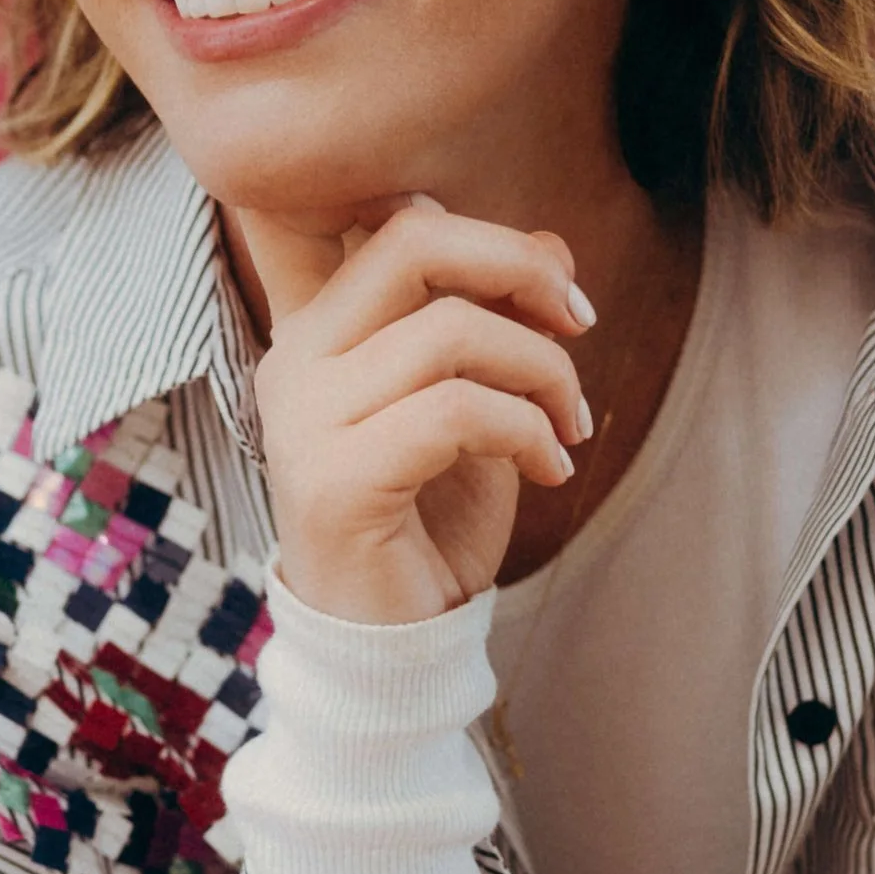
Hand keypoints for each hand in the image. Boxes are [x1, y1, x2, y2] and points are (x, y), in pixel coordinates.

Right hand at [232, 197, 593, 621]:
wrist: (390, 648)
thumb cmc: (429, 524)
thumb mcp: (481, 405)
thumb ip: (501, 322)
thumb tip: (554, 243)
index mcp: (318, 332)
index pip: (392, 225)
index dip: (490, 239)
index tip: (555, 297)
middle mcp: (294, 361)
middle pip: (411, 244)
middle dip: (519, 267)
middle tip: (581, 321)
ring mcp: (303, 420)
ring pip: (451, 331)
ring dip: (542, 372)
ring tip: (567, 428)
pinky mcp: (335, 481)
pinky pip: (456, 411)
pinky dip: (526, 431)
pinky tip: (551, 468)